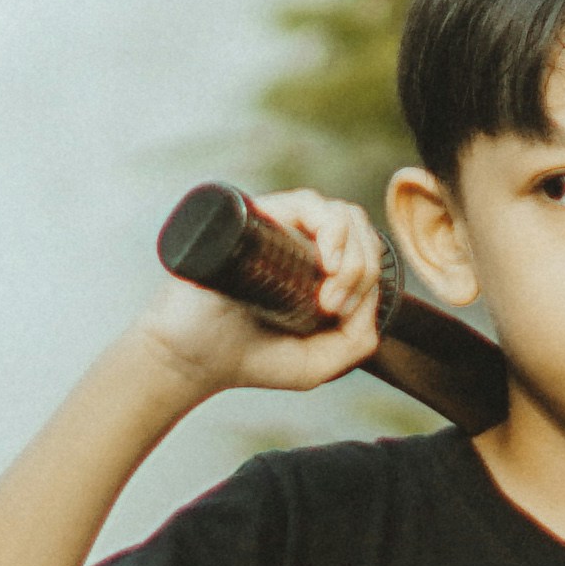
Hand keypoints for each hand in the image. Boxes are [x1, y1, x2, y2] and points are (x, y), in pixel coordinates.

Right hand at [140, 187, 394, 395]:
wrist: (192, 358)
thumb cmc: (252, 359)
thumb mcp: (321, 363)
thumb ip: (359, 340)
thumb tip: (372, 296)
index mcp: (318, 267)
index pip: (365, 249)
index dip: (369, 278)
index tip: (339, 316)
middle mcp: (301, 240)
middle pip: (359, 230)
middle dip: (362, 271)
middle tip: (333, 308)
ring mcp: (279, 227)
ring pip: (342, 215)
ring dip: (351, 257)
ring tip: (326, 296)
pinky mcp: (256, 218)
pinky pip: (309, 203)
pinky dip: (332, 230)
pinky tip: (326, 264)